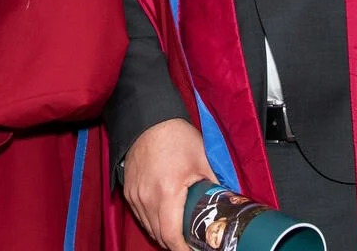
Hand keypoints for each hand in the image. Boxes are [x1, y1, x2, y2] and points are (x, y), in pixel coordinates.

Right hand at [122, 119, 214, 249]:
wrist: (148, 118)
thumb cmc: (176, 136)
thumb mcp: (202, 160)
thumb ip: (214, 186)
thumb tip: (227, 204)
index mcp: (167, 192)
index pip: (171, 236)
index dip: (183, 250)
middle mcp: (146, 197)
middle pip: (159, 236)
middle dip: (175, 245)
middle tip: (191, 243)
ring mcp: (135, 195)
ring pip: (148, 228)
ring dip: (163, 235)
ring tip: (180, 235)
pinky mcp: (129, 190)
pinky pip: (140, 215)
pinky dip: (152, 222)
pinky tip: (164, 220)